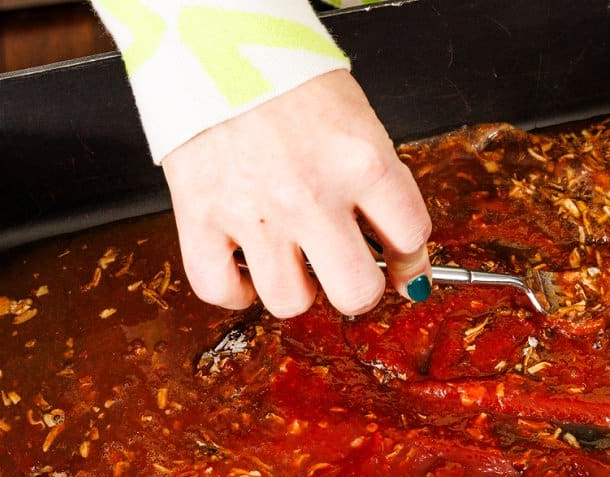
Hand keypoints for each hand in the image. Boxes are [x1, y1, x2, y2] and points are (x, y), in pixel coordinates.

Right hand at [161, 70, 432, 317]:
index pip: (409, 238)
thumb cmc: (285, 77)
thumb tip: (403, 256)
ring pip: (290, 301)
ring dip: (296, 289)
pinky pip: (219, 288)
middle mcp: (311, 193)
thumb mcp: (357, 121)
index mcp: (360, 161)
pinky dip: (234, 291)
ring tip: (291, 261)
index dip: (409, 259)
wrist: (213, 42)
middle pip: (355, 291)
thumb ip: (382, 187)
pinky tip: (247, 269)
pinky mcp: (200, 216)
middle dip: (357, 289)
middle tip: (346, 271)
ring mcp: (254, 211)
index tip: (400, 263)